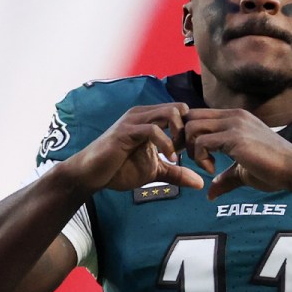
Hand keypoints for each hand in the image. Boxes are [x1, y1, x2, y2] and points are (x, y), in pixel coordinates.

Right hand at [70, 103, 203, 191]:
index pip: (182, 114)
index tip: (198, 154)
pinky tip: (170, 158)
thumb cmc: (120, 169)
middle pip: (180, 108)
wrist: (90, 174)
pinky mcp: (126, 131)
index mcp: (152, 119)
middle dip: (191, 131)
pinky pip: (152, 129)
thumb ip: (176, 173)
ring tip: (180, 155)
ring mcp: (134, 120)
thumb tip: (201, 183)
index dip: (193, 132)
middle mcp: (144, 114)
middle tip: (192, 153)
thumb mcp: (155, 172)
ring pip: (169, 113)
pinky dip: (166, 143)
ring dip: (180, 134)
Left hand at [182, 108, 291, 198]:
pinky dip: (200, 158)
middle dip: (184, 140)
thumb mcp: (242, 171)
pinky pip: (202, 142)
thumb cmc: (274, 170)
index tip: (195, 157)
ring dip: (192, 149)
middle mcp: (233, 116)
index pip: (197, 115)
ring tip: (206, 165)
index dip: (189, 136)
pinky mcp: (235, 138)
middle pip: (189, 117)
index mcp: (235, 118)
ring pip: (192, 127)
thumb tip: (210, 194)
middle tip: (194, 161)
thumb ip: (225, 178)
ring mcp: (234, 124)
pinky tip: (213, 169)